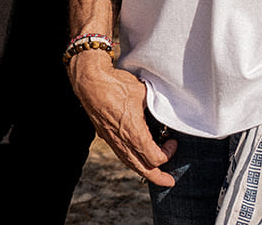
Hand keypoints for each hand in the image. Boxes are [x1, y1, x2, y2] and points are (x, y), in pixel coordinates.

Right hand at [67, 53, 175, 186]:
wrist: (89, 81)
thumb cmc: (115, 85)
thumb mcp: (143, 92)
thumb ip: (155, 104)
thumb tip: (163, 106)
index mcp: (134, 134)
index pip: (156, 158)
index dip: (168, 153)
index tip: (172, 141)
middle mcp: (122, 142)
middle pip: (143, 170)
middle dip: (158, 177)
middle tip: (169, 180)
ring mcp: (112, 140)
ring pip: (130, 164)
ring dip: (144, 170)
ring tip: (154, 171)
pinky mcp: (105, 135)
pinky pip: (121, 155)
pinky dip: (133, 160)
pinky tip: (137, 155)